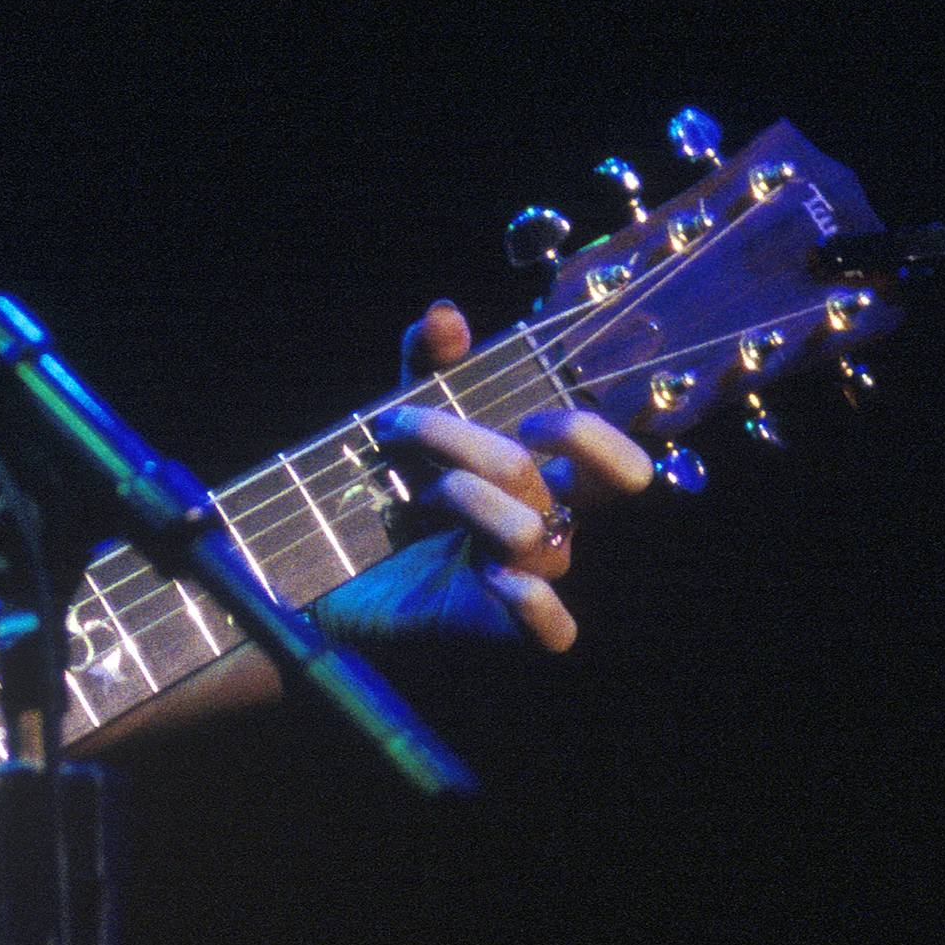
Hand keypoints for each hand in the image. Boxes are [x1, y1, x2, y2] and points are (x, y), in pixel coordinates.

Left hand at [316, 300, 655, 654]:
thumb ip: (425, 366)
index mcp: (541, 477)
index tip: (526, 417)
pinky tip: (493, 577)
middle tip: (435, 443)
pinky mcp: (499, 627)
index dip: (587, 434)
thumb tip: (446, 314)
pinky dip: (533, 604)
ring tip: (413, 493)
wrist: (334, 578)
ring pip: (533, 535)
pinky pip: (554, 631)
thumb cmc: (390, 496)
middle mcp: (547, 525)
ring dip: (465, 498)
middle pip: (578, 489)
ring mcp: (529, 578)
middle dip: (498, 452)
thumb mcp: (403, 421)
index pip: (611, 459)